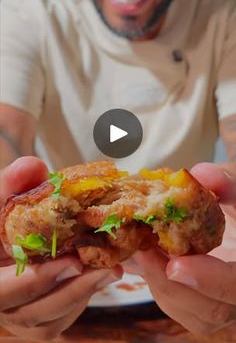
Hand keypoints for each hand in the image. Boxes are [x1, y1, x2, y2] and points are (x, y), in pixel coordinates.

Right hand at [0, 157, 122, 339]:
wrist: (16, 234)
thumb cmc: (7, 218)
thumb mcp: (3, 200)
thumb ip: (12, 184)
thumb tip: (32, 167)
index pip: (0, 290)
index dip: (33, 280)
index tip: (71, 261)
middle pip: (27, 311)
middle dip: (68, 290)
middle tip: (104, 268)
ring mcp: (16, 313)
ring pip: (46, 319)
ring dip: (81, 294)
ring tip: (112, 270)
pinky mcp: (37, 320)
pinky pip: (59, 320)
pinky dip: (81, 300)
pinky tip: (100, 276)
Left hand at [128, 163, 235, 334]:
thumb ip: (228, 183)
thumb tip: (200, 174)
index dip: (211, 280)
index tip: (176, 265)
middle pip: (214, 310)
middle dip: (173, 285)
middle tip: (143, 252)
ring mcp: (228, 303)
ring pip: (196, 315)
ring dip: (163, 285)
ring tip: (141, 251)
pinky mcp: (209, 304)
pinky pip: (185, 309)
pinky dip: (162, 286)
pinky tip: (148, 258)